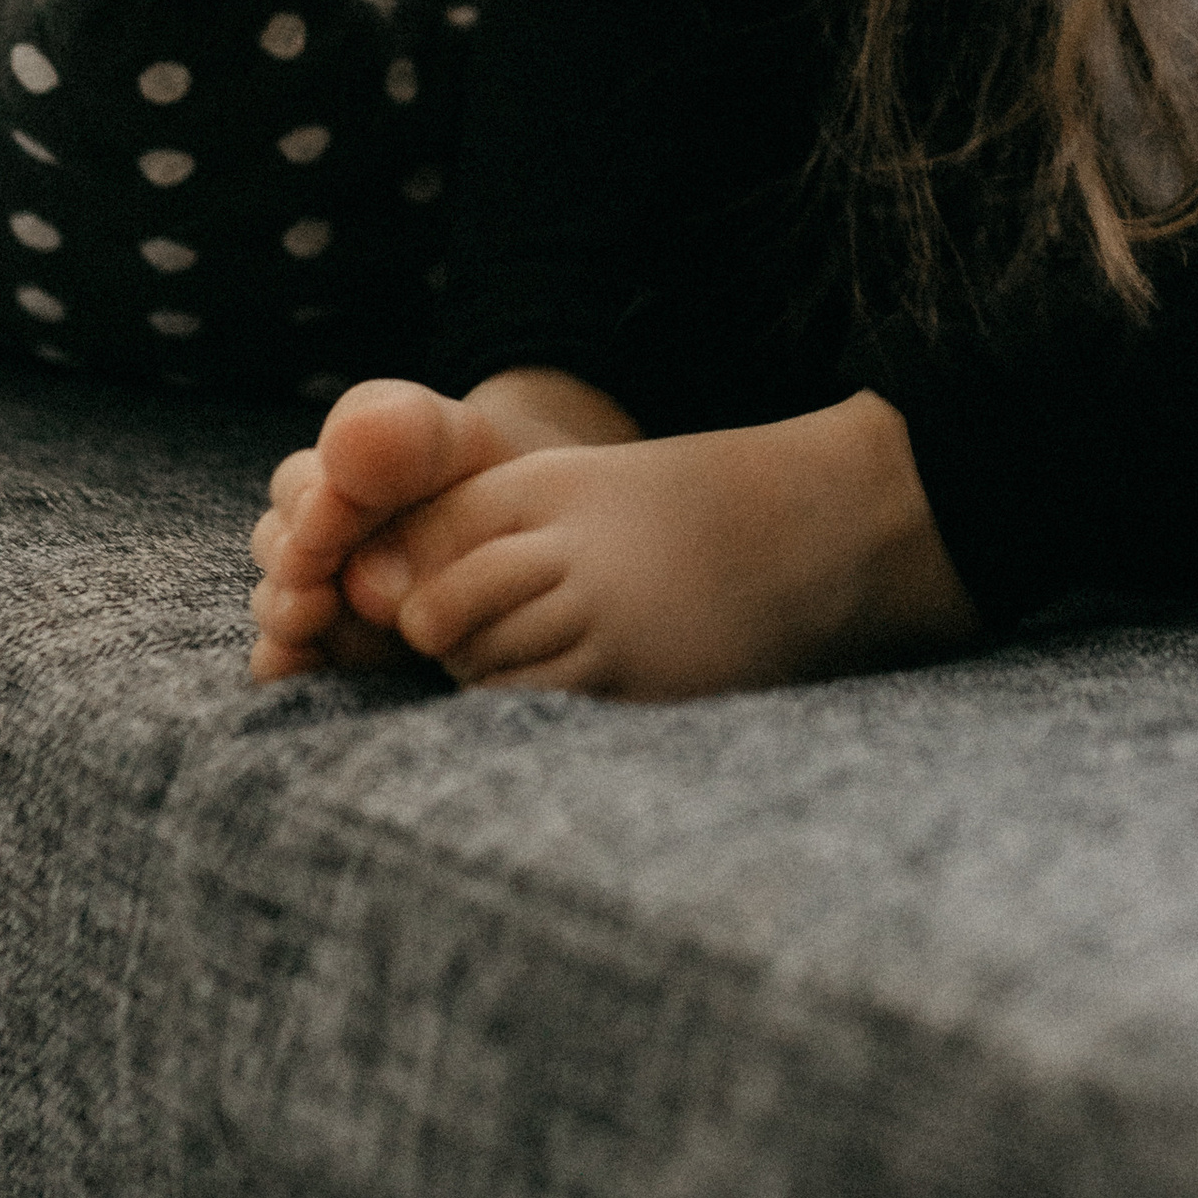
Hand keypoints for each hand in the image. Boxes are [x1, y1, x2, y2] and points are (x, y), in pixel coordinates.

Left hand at [255, 379, 976, 698]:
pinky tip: (570, 682)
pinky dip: (531, 709)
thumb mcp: (579, 484)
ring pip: (481, 673)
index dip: (413, 581)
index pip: (430, 544)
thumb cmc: (683, 510)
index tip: (419, 601)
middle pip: (442, 615)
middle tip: (464, 635)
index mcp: (549, 488)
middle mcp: (569, 554)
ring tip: (533, 652)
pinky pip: (540, 713)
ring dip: (483, 674)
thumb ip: (483, 524)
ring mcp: (604, 627)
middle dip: (441, 634)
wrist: (813, 533)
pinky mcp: (635, 688)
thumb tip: (384, 596)